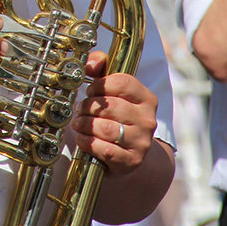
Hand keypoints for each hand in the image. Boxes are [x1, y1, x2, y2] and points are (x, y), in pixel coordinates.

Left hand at [70, 51, 157, 175]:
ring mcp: (141, 142)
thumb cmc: (114, 116)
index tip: (89, 90)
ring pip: (106, 128)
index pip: (122, 83)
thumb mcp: (110, 89)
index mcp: (146, 98)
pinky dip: (88, 143)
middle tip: (79, 110)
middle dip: (88, 107)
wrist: (125, 153)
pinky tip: (82, 139)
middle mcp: (148, 120)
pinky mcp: (131, 161)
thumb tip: (90, 64)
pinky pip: (105, 150)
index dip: (99, 85)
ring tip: (78, 123)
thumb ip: (100, 66)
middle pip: (111, 106)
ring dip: (85, 125)